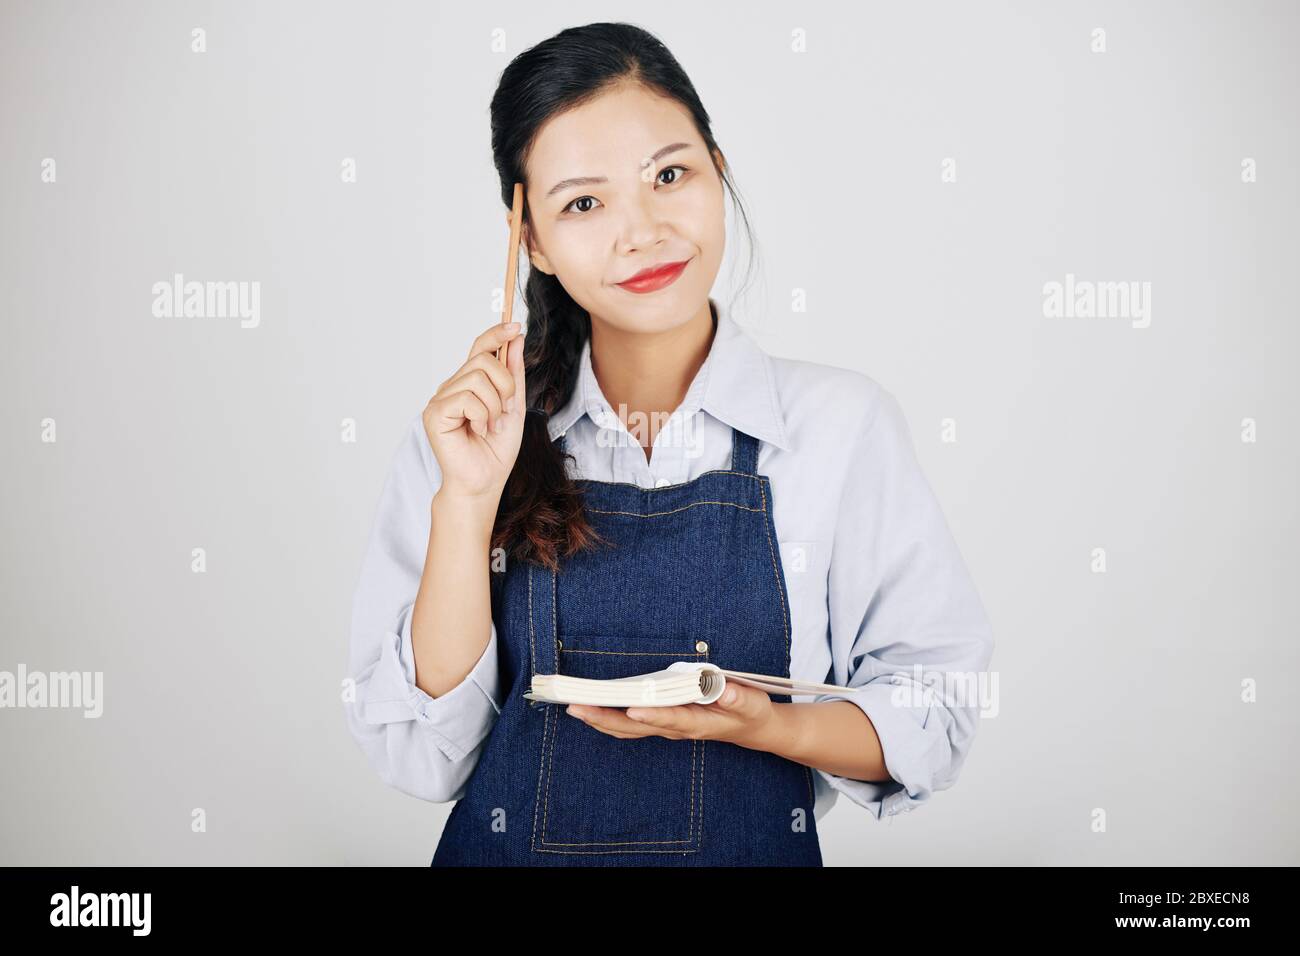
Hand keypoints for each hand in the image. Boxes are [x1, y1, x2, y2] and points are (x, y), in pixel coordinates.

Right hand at [423, 321, 525, 500]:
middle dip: (506, 386)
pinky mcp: (435, 412)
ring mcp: (441, 398)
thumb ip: (513, 374)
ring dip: (495, 406)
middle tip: (504, 413)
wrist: (484, 481)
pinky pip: (468, 398)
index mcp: (470, 384)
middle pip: (485, 360)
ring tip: (491, 427)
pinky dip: (483, 416)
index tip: (515, 326)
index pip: (480, 348)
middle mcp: (453, 386)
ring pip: (478, 378)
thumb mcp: (513, 406)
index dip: (496, 333)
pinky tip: (478, 431)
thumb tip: (515, 338)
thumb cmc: (496, 450)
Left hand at [565, 682, 778, 749]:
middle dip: (607, 718)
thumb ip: (737, 698)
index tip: (633, 709)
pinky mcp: (662, 724)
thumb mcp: (752, 703)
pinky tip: (591, 712)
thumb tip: (723, 691)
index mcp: (699, 722)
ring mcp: (668, 728)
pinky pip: (630, 727)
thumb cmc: (748, 713)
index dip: (653, 715)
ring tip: (574, 709)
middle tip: (579, 708)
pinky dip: (609, 720)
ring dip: (601, 720)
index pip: (673, 718)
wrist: (749, 728)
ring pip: (629, 730)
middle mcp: (678, 728)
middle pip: (637, 728)